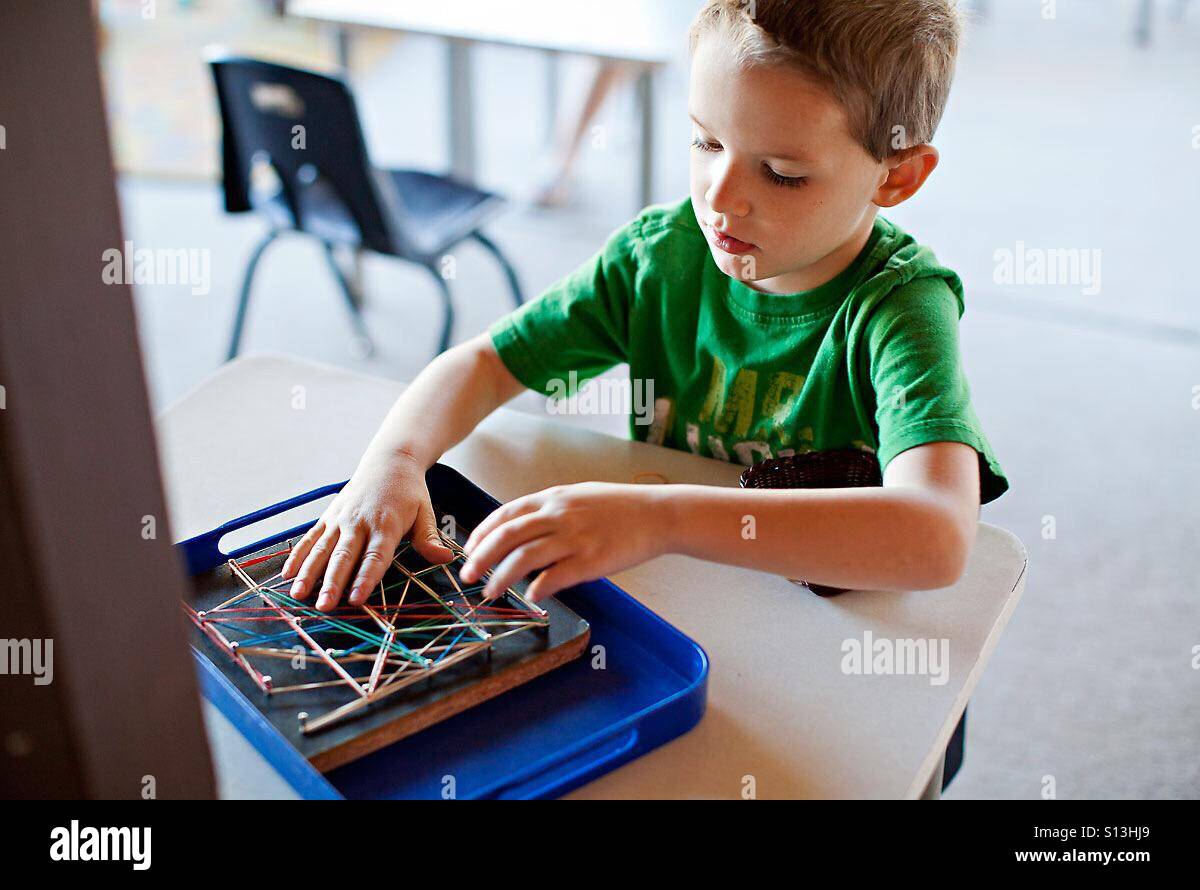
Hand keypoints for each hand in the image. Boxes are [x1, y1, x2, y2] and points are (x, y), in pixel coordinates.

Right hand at [280, 450, 453, 610]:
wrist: (389, 461)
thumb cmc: (409, 492)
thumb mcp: (425, 512)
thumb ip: (429, 538)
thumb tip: (445, 558)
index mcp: (385, 524)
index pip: (375, 556)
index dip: (365, 577)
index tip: (356, 598)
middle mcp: (359, 522)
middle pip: (344, 556)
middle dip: (332, 583)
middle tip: (324, 605)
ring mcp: (340, 519)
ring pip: (322, 549)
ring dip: (309, 573)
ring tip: (298, 594)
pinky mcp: (328, 517)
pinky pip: (309, 538)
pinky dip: (297, 555)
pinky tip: (287, 574)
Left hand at [459, 482, 670, 601]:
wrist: (657, 514)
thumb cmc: (619, 507)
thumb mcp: (578, 496)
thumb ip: (549, 509)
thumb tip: (523, 528)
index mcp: (553, 499)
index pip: (505, 515)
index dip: (482, 534)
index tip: (469, 550)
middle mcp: (558, 515)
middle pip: (507, 537)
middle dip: (480, 557)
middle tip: (467, 575)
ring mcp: (574, 538)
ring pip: (524, 558)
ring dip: (502, 578)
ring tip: (490, 592)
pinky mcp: (591, 560)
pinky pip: (555, 576)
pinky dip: (538, 588)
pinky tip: (531, 597)